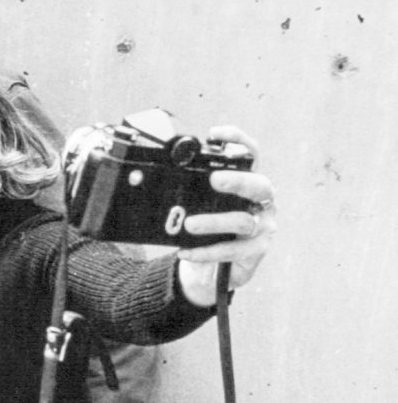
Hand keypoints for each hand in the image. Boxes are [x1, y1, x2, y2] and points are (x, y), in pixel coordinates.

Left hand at [176, 126, 276, 306]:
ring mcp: (263, 227)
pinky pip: (233, 251)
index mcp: (249, 183)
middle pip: (259, 185)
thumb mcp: (198, 206)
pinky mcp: (256, 252)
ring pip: (244, 221)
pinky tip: (185, 251)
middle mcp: (262, 202)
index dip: (238, 140)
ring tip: (190, 224)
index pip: (251, 155)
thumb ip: (187, 190)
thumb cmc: (208, 228)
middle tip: (215, 179)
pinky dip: (207, 252)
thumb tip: (140, 175)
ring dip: (215, 221)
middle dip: (238, 180)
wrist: (216, 268)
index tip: (214, 134)